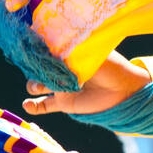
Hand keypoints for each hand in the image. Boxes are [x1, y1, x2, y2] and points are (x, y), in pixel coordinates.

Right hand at [22, 51, 150, 116]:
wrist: (124, 89)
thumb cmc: (108, 65)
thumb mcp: (86, 55)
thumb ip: (66, 52)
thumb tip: (45, 47)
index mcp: (65, 53)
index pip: (43, 49)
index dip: (35, 48)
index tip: (30, 46)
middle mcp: (60, 69)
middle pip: (37, 67)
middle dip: (34, 67)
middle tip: (40, 67)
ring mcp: (60, 86)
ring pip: (36, 85)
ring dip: (34, 84)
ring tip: (41, 86)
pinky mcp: (64, 103)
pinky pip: (44, 105)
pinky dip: (33, 106)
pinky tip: (28, 105)